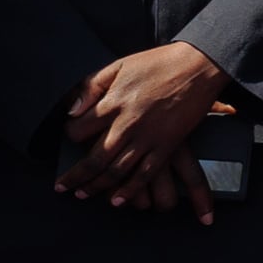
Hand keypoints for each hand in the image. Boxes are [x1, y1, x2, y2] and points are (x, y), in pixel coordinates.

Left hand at [60, 41, 226, 220]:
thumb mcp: (119, 65)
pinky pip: (145, 174)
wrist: (198, 66)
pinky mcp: (168, 145)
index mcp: (113, 102)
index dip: (69, 135)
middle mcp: (127, 124)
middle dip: (76, 176)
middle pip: (94, 159)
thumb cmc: (158, 63)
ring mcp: (148, 137)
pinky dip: (129, 190)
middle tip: (64, 186)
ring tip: (84, 194)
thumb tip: (71, 110)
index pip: (78, 129)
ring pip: (116, 171)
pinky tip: (117, 200)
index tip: (69, 138)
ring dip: (97, 187)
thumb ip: (91, 86)